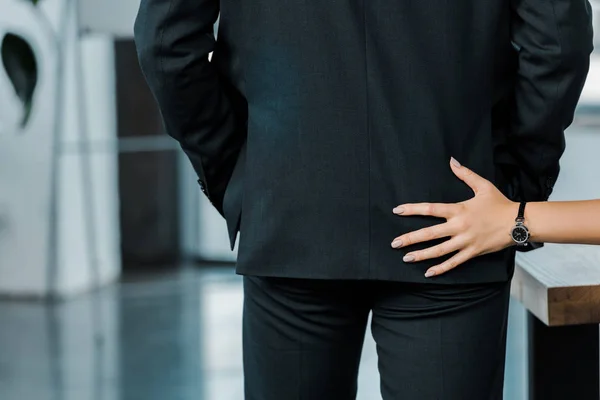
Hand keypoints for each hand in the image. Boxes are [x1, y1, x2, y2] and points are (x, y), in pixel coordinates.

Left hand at [391, 158, 517, 277]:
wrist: (519, 222)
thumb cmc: (500, 203)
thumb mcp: (483, 186)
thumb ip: (465, 174)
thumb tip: (452, 161)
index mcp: (459, 209)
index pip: (430, 209)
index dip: (412, 209)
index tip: (397, 210)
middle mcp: (459, 226)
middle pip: (430, 233)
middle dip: (410, 239)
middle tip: (394, 243)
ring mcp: (465, 241)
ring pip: (439, 250)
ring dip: (421, 255)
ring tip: (406, 258)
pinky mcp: (473, 252)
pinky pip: (454, 263)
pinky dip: (441, 268)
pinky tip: (428, 272)